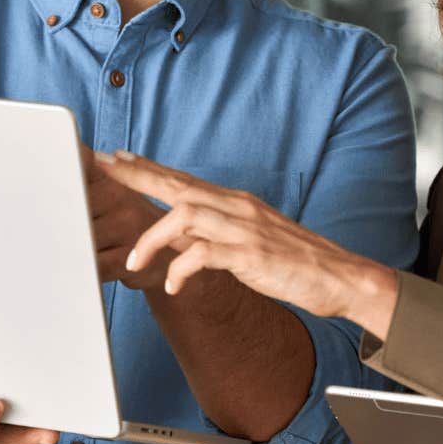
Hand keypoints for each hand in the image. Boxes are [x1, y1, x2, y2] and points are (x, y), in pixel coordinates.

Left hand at [94, 150, 397, 330]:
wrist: (341, 278)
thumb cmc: (294, 263)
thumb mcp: (249, 240)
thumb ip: (215, 233)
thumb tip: (179, 236)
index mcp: (235, 203)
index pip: (183, 178)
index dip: (147, 167)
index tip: (115, 158)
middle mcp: (237, 208)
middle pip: (177, 184)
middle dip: (136, 176)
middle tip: (102, 169)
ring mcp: (245, 229)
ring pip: (186, 214)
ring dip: (153, 237)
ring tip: (134, 261)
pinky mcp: (252, 256)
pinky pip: (206, 254)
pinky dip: (182, 267)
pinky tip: (173, 285)